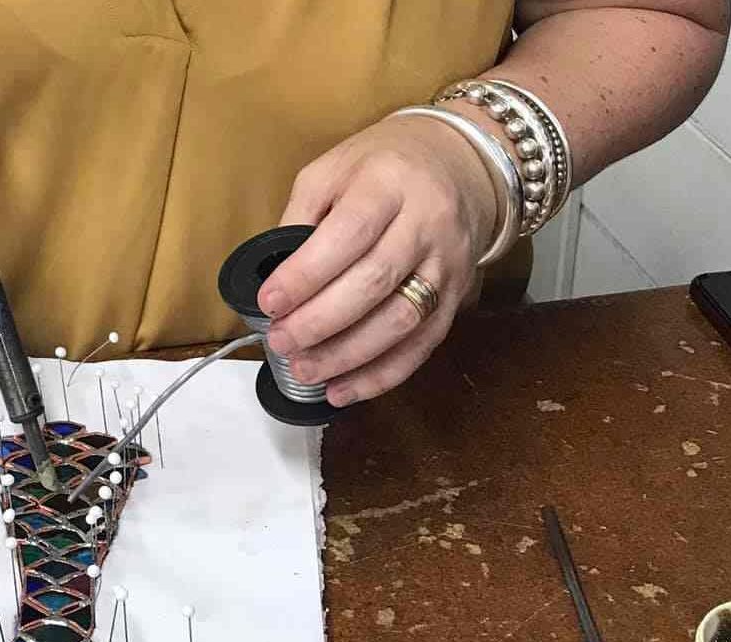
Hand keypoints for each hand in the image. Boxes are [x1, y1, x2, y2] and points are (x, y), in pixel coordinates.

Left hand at [258, 114, 500, 406]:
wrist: (459, 163)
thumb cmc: (382, 168)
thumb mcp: (333, 169)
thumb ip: (301, 215)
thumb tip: (272, 274)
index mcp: (389, 183)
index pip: (349, 233)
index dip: (307, 274)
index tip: (270, 302)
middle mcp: (427, 223)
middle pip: (375, 282)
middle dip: (320, 321)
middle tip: (281, 342)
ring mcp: (448, 263)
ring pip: (401, 321)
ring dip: (348, 356)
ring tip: (305, 369)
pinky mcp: (458, 297)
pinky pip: (422, 346)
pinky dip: (381, 375)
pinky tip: (343, 389)